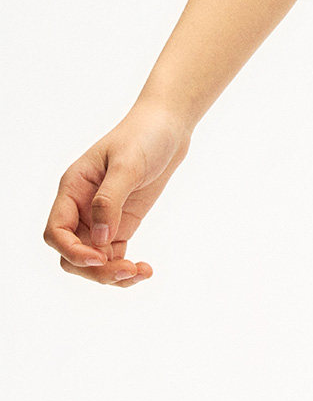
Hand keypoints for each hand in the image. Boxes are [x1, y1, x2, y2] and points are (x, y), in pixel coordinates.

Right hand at [44, 102, 191, 285]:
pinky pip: (114, 257)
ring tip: (140, 272)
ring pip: (92, 261)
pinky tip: (145, 270)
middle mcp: (81, 207)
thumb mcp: (127, 163)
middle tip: (127, 269)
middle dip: (94, 269)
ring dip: (111, 274)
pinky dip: (125, 269)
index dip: (71, 250)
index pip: (56, 231)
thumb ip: (110, 200)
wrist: (169, 126)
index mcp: (73, 189)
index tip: (99, 258)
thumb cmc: (145, 135)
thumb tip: (99, 239)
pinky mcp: (121, 224)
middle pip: (72, 253)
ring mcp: (101, 218)